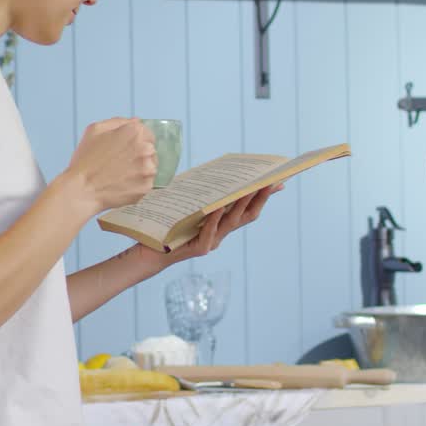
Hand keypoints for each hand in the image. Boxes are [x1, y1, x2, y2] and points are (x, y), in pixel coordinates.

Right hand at [63, 118, 155, 211]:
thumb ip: (118, 122)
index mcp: (134, 132)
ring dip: (140, 169)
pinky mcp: (147, 186)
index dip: (135, 141)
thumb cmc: (86, 161)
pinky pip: (147, 182)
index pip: (146, 133)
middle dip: (138, 154)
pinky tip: (123, 184)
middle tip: (121, 163)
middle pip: (149, 149)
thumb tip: (134, 121)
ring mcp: (148, 168)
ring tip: (121, 174)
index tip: (127, 149)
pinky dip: (137, 183)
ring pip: (150, 166)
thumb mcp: (95, 130)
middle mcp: (145, 148)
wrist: (82, 190)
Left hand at [165, 183, 282, 262]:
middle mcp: (220, 235)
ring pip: (231, 222)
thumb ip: (203, 195)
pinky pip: (210, 230)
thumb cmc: (166, 226)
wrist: (147, 252)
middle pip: (247, 216)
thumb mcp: (187, 207)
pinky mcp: (198, 250)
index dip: (264, 196)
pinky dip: (215, 217)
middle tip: (270, 181)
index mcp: (220, 225)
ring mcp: (210, 243)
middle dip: (260, 198)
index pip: (248, 209)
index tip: (278, 180)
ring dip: (242, 204)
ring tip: (249, 187)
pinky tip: (218, 204)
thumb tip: (215, 173)